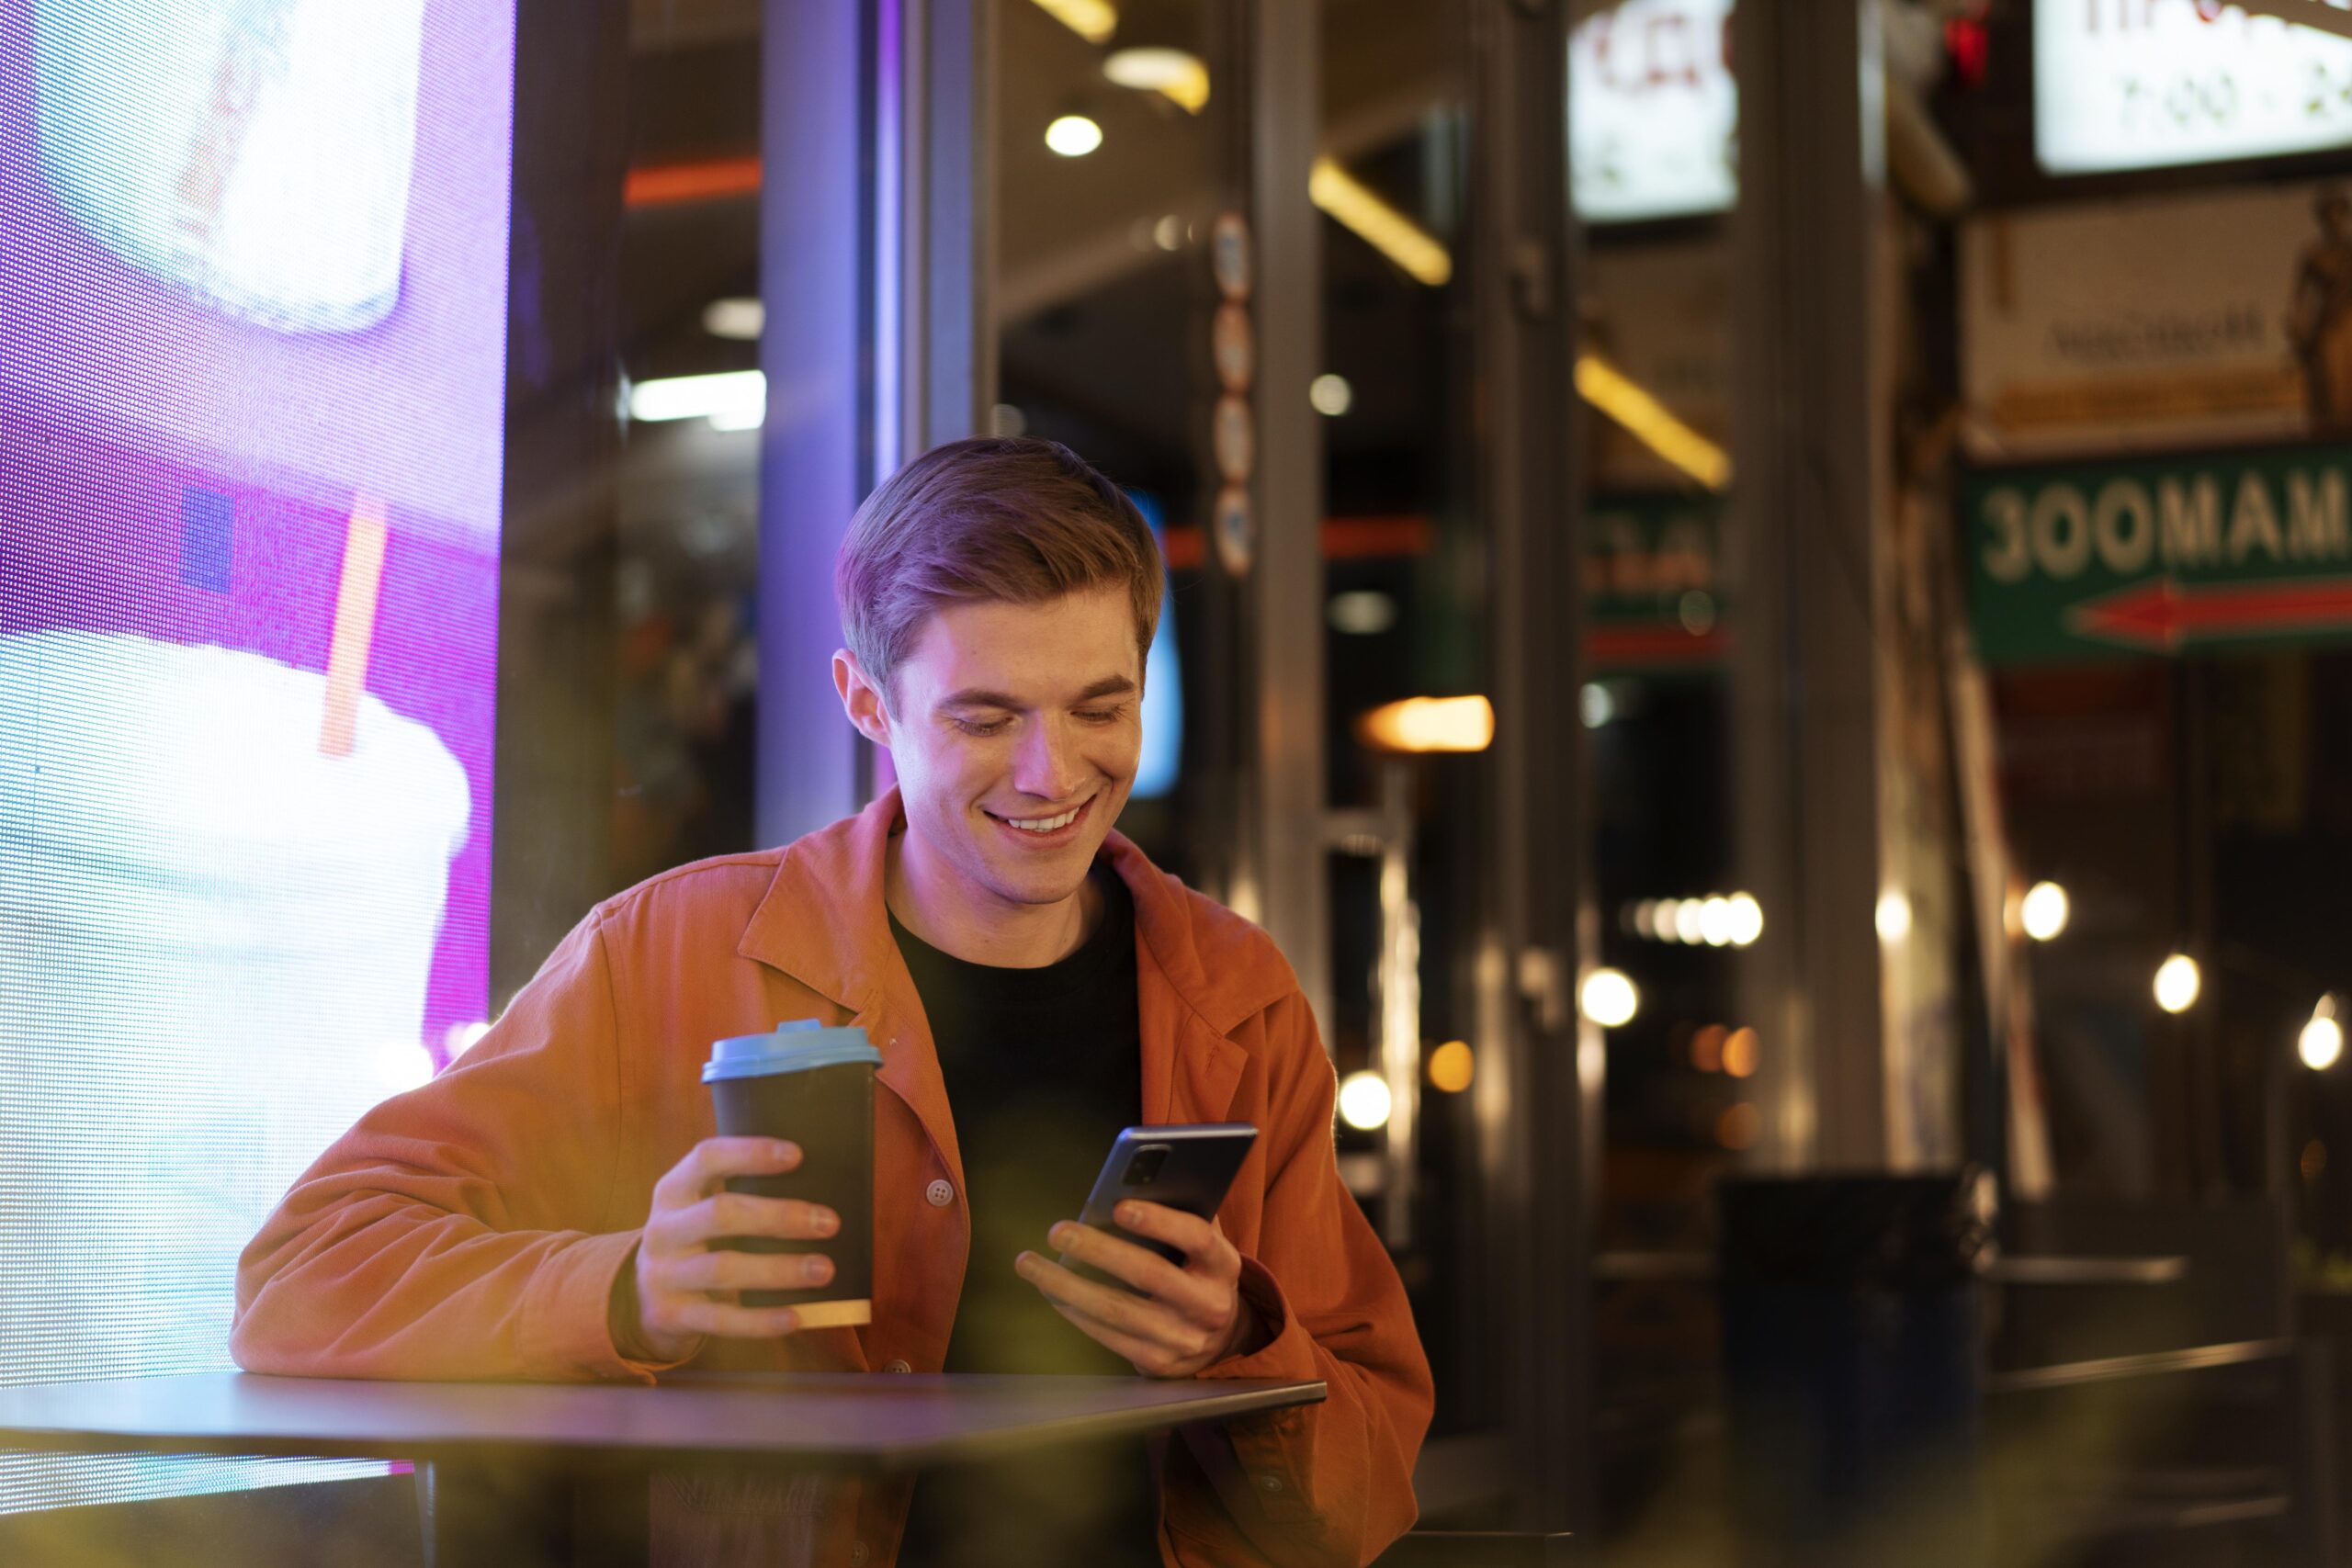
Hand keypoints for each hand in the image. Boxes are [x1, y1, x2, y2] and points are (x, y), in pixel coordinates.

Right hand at [629, 1137, 837, 1361]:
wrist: (645, 1295)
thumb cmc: (697, 1238)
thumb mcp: (700, 1206)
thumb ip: (742, 1191)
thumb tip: (822, 1189)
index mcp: (674, 1189)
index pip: (707, 1158)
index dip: (750, 1153)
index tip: (798, 1155)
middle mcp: (663, 1229)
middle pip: (721, 1214)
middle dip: (779, 1217)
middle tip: (829, 1223)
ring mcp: (663, 1274)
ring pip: (723, 1269)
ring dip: (778, 1270)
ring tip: (825, 1270)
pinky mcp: (670, 1315)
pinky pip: (720, 1318)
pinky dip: (760, 1320)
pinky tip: (796, 1316)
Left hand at [1014, 1202, 1260, 1378]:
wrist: (1221, 1339)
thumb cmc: (1198, 1271)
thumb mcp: (1202, 1245)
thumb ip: (1179, 1214)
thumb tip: (1130, 1183)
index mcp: (1223, 1265)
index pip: (1197, 1238)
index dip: (1160, 1221)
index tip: (1118, 1206)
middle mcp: (1208, 1305)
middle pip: (1149, 1275)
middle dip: (1099, 1250)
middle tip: (1058, 1231)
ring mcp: (1182, 1339)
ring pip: (1118, 1310)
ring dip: (1067, 1285)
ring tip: (1030, 1262)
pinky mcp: (1156, 1363)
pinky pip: (1106, 1335)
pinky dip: (1073, 1310)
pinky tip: (1050, 1290)